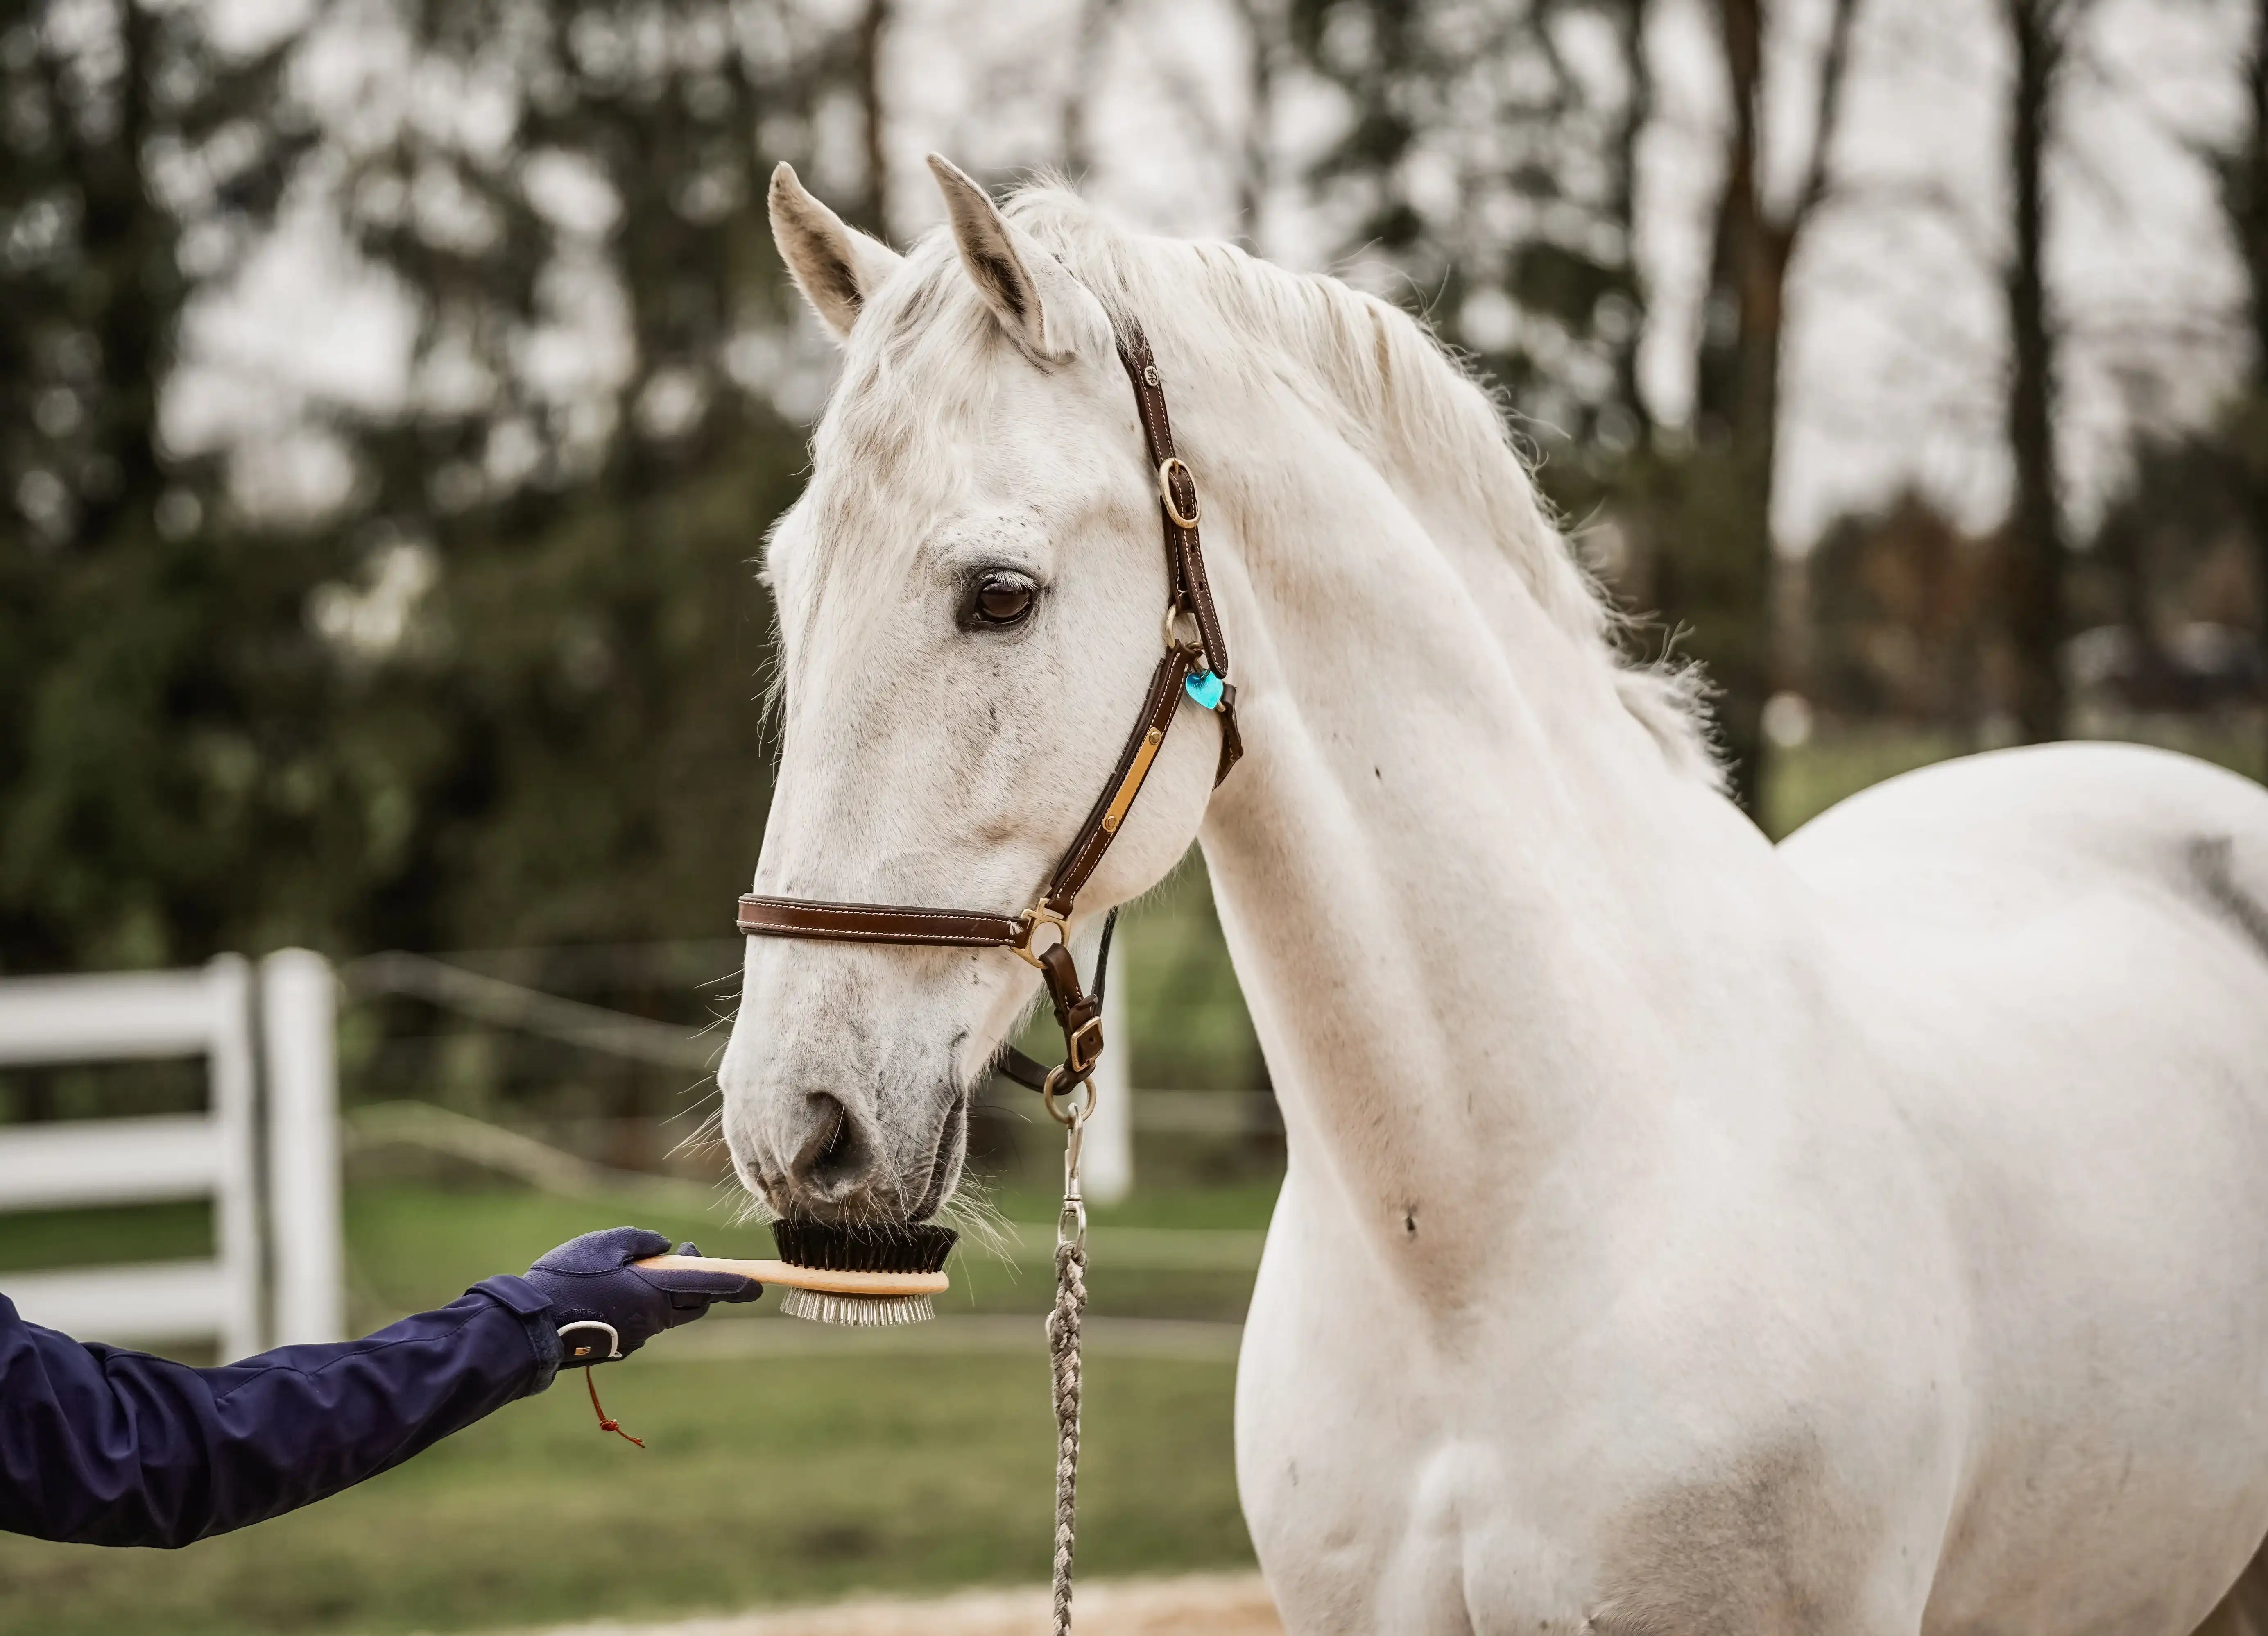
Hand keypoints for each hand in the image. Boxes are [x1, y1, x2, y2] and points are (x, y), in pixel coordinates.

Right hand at [522, 1227, 760, 1364]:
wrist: (531, 1328)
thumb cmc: (567, 1280)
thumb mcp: (604, 1244)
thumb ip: (641, 1241)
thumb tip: (665, 1247)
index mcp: (655, 1292)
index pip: (708, 1286)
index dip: (736, 1284)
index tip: (757, 1286)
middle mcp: (653, 1320)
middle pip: (692, 1302)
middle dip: (697, 1281)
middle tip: (682, 1255)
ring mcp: (637, 1338)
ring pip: (666, 1313)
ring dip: (662, 1292)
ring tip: (628, 1270)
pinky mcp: (621, 1348)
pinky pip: (643, 1323)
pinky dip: (640, 1306)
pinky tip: (610, 1293)